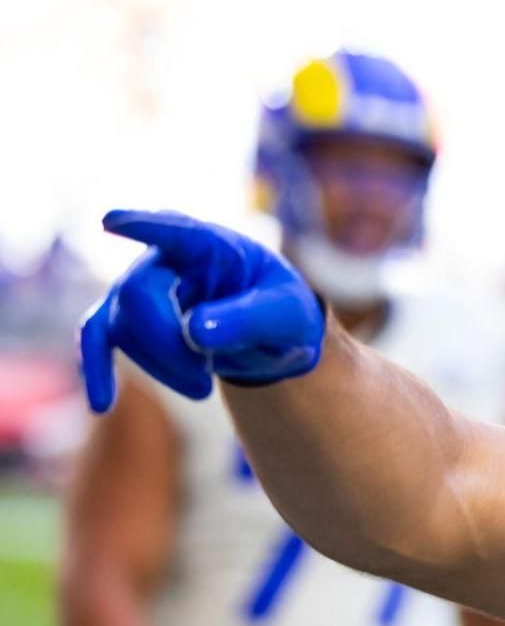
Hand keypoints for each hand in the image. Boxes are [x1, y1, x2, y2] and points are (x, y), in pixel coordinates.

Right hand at [79, 209, 323, 412]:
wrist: (271, 336)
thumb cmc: (281, 313)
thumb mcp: (288, 317)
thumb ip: (250, 319)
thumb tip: (195, 331)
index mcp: (211, 243)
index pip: (173, 229)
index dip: (141, 226)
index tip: (112, 222)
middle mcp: (167, 255)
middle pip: (138, 293)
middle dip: (165, 345)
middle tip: (204, 388)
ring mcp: (141, 284)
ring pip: (121, 324)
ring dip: (158, 365)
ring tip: (202, 387)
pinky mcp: (127, 316)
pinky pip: (97, 336)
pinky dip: (96, 367)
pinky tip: (100, 403)